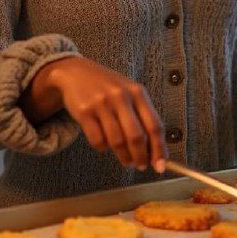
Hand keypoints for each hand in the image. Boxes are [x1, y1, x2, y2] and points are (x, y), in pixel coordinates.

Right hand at [47, 57, 167, 171]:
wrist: (76, 72)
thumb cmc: (108, 87)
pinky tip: (105, 144)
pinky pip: (97, 140)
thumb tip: (154, 150)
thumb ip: (142, 116)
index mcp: (137, 92)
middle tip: (140, 165)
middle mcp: (121, 96)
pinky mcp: (84, 112)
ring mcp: (102, 104)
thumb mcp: (129, 93)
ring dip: (124, 156)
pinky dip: (103, 148)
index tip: (160, 165)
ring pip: (117, 141)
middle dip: (140, 157)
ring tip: (126, 160)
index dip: (159, 149)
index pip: (154, 125)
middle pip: (136, 137)